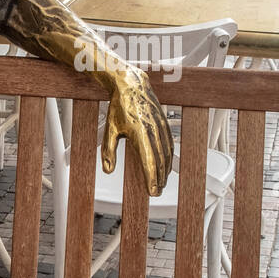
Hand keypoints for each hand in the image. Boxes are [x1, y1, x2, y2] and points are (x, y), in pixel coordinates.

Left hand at [102, 67, 172, 196]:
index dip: (151, 178)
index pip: (148, 161)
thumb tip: (107, 170)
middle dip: (159, 179)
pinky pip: (170, 143)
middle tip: (156, 192)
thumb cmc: (118, 107)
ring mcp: (161, 126)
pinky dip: (169, 157)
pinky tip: (167, 166)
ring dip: (166, 170)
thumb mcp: (109, 130)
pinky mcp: (165, 123)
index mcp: (139, 132)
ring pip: (167, 153)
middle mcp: (153, 130)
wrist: (132, 85)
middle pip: (160, 160)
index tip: (151, 191)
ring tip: (162, 183)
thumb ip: (108, 151)